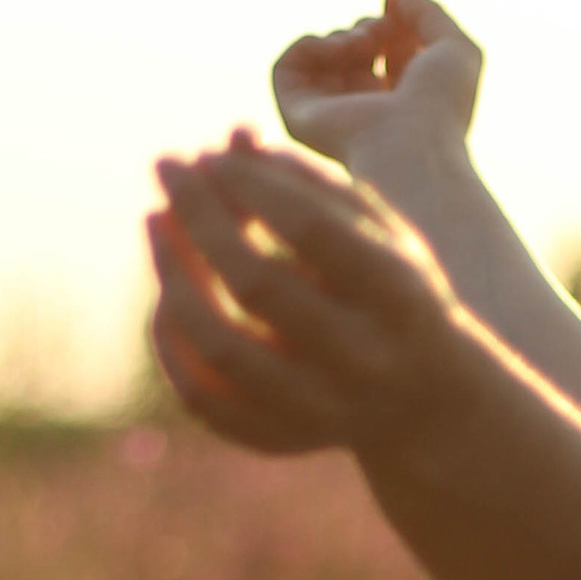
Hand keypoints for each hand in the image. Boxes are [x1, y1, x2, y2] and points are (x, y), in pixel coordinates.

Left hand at [146, 134, 463, 458]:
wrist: (425, 401)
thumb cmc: (393, 292)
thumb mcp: (376, 231)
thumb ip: (311, 182)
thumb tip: (231, 140)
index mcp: (399, 299)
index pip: (310, 230)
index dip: (251, 184)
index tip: (212, 152)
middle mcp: (362, 360)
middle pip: (256, 285)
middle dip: (200, 216)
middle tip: (167, 165)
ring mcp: (320, 409)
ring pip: (219, 347)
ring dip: (173, 275)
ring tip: (155, 218)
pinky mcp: (280, 440)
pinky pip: (202, 397)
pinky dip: (173, 341)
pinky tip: (166, 290)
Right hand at [273, 0, 482, 170]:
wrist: (412, 145)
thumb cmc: (440, 106)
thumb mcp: (454, 47)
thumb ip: (429, 12)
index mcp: (402, 102)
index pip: (387, 52)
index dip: (391, 20)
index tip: (394, 0)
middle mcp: (364, 111)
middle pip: (353, 52)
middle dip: (367, 28)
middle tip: (380, 30)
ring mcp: (329, 115)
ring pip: (323, 58)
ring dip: (343, 36)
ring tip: (365, 43)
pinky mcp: (297, 116)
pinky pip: (287, 66)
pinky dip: (310, 44)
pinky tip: (340, 48)